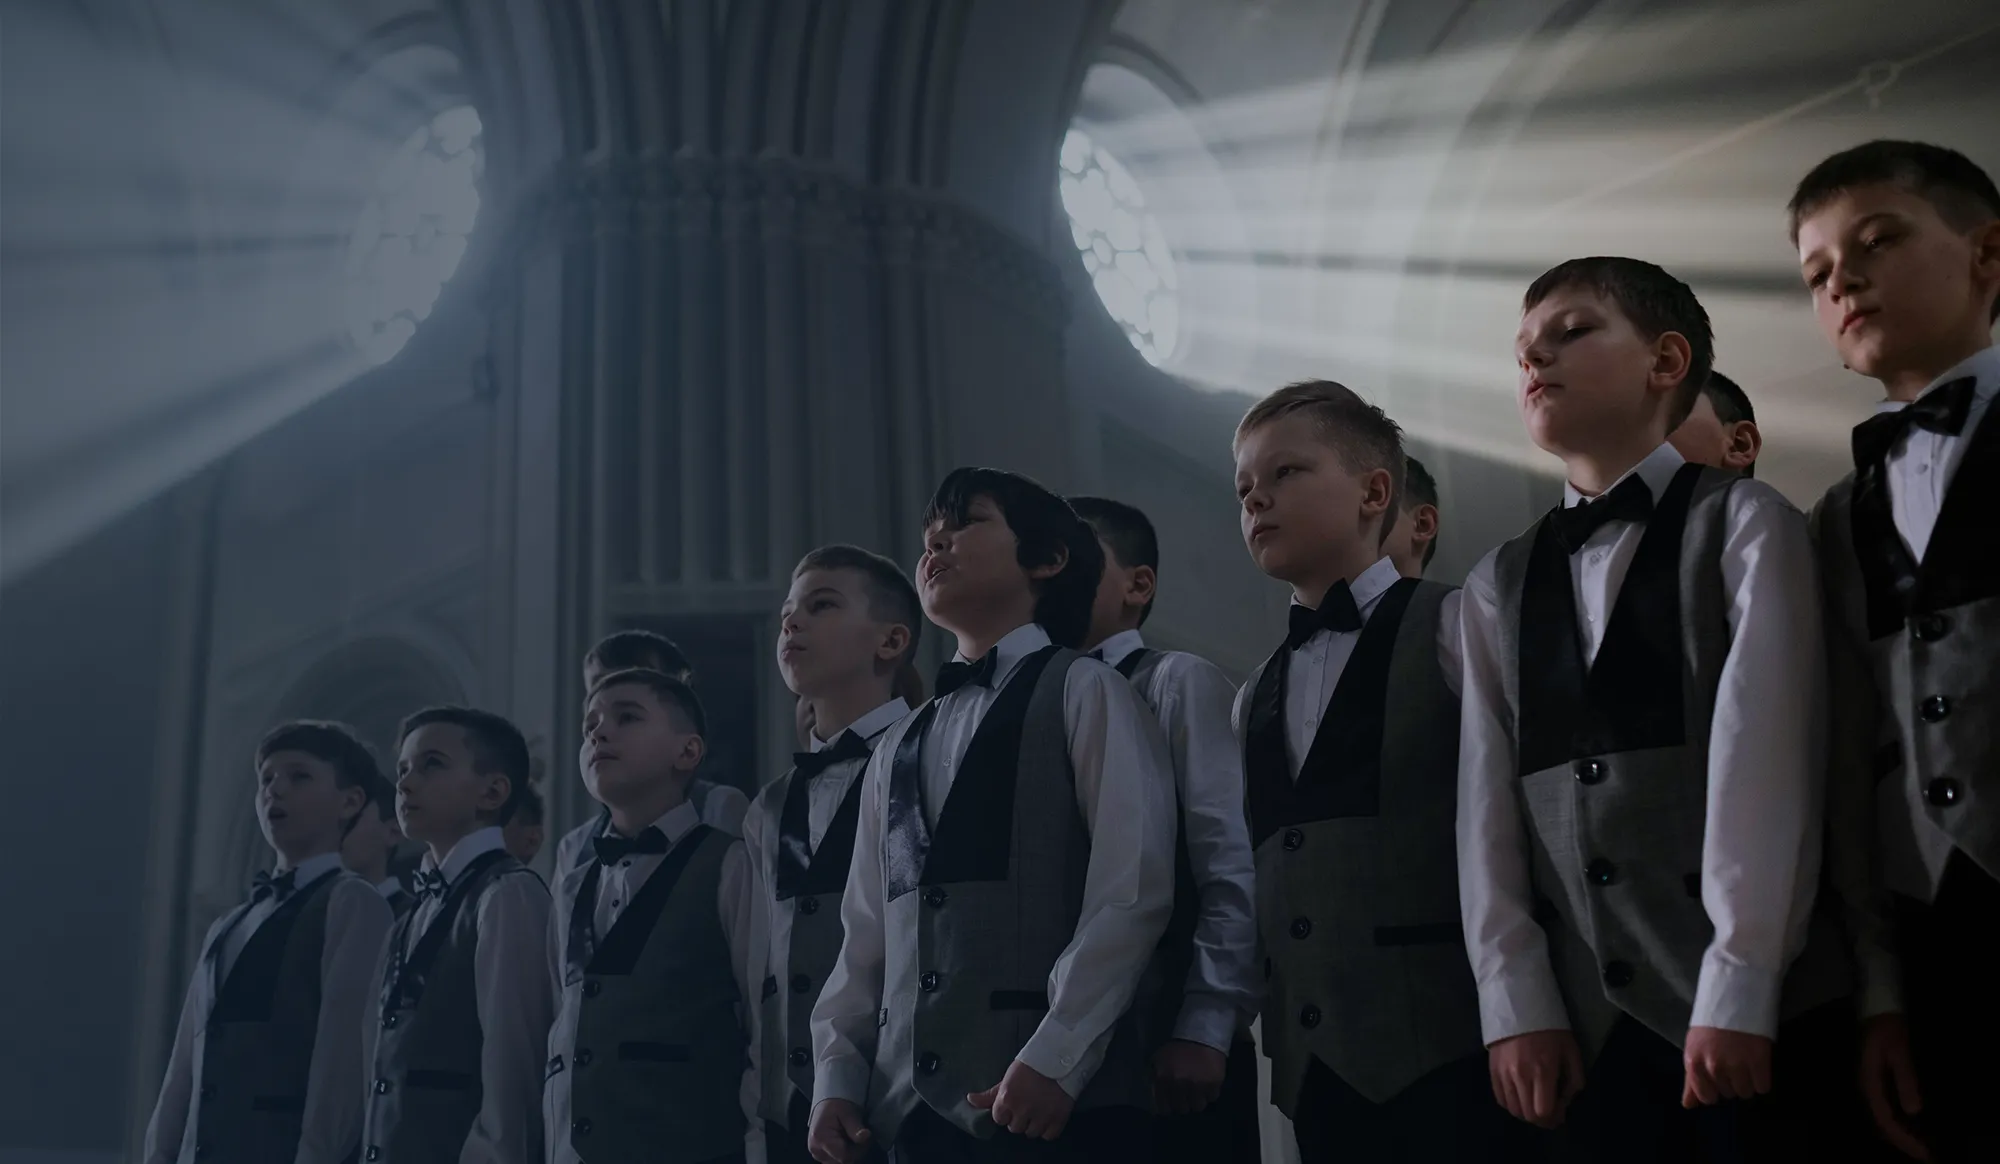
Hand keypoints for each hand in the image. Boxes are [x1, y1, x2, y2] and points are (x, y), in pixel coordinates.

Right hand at [807, 1098, 872, 1163]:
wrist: (828, 1101)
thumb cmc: (838, 1104)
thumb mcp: (849, 1113)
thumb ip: (856, 1128)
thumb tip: (865, 1137)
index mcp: (821, 1139)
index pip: (844, 1157)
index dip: (859, 1150)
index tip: (865, 1138)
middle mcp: (815, 1150)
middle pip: (842, 1161)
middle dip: (855, 1151)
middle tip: (860, 1136)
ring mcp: (816, 1153)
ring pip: (839, 1162)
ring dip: (849, 1153)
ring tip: (853, 1137)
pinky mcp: (819, 1154)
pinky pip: (835, 1160)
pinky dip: (843, 1153)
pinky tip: (847, 1142)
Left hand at [968, 1059, 1075, 1139]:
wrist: (1058, 1056)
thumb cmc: (1029, 1065)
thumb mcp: (1007, 1078)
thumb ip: (989, 1094)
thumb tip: (969, 1099)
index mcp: (1007, 1099)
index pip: (999, 1119)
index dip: (1005, 1112)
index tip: (1013, 1103)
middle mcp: (1022, 1110)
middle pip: (1015, 1128)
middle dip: (1019, 1118)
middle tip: (1027, 1104)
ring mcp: (1041, 1116)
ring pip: (1031, 1133)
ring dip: (1033, 1124)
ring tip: (1038, 1109)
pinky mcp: (1058, 1118)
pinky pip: (1049, 1135)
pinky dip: (1048, 1129)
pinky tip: (1048, 1116)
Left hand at [1151, 1039, 1227, 1114]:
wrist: (1201, 1034)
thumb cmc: (1177, 1049)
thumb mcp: (1159, 1061)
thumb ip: (1154, 1081)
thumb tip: (1155, 1108)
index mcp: (1163, 1079)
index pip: (1164, 1108)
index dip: (1168, 1107)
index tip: (1172, 1103)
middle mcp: (1179, 1084)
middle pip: (1182, 1109)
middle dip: (1184, 1103)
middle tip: (1186, 1094)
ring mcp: (1198, 1085)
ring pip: (1198, 1107)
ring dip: (1198, 1100)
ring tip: (1198, 1090)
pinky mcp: (1214, 1083)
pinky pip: (1212, 1098)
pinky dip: (1210, 1093)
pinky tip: (1208, 1083)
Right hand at [1488, 1030, 1585, 1128]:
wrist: (1519, 1007)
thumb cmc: (1550, 1029)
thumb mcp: (1571, 1051)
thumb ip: (1574, 1079)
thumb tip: (1566, 1101)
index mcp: (1542, 1072)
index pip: (1543, 1111)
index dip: (1553, 1119)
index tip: (1561, 1114)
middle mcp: (1520, 1076)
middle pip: (1527, 1114)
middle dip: (1541, 1120)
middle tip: (1550, 1113)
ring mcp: (1503, 1074)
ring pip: (1513, 1109)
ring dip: (1526, 1113)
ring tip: (1535, 1105)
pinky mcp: (1493, 1071)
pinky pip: (1501, 1098)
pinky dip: (1512, 1104)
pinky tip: (1521, 1098)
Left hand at [1680, 1026, 1772, 1106]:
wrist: (1734, 998)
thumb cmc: (1710, 1024)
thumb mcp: (1694, 1048)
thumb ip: (1691, 1079)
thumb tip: (1689, 1106)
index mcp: (1694, 1063)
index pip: (1707, 1097)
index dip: (1715, 1089)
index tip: (1719, 1076)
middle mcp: (1713, 1067)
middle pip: (1728, 1094)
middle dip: (1731, 1081)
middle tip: (1732, 1061)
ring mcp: (1736, 1065)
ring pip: (1745, 1093)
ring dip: (1747, 1082)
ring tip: (1745, 1061)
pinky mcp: (1758, 1061)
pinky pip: (1762, 1087)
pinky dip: (1762, 1080)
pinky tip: (1757, 1064)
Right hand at [1858, 1013, 1929, 1160]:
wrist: (1875, 1008)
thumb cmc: (1887, 1027)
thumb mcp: (1900, 1050)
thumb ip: (1906, 1078)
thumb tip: (1915, 1110)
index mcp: (1869, 1082)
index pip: (1885, 1119)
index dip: (1903, 1139)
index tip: (1923, 1152)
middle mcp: (1866, 1087)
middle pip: (1881, 1123)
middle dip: (1903, 1142)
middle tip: (1926, 1155)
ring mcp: (1868, 1085)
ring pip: (1881, 1119)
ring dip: (1900, 1135)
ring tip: (1920, 1146)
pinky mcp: (1873, 1082)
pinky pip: (1883, 1110)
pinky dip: (1897, 1123)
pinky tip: (1909, 1126)